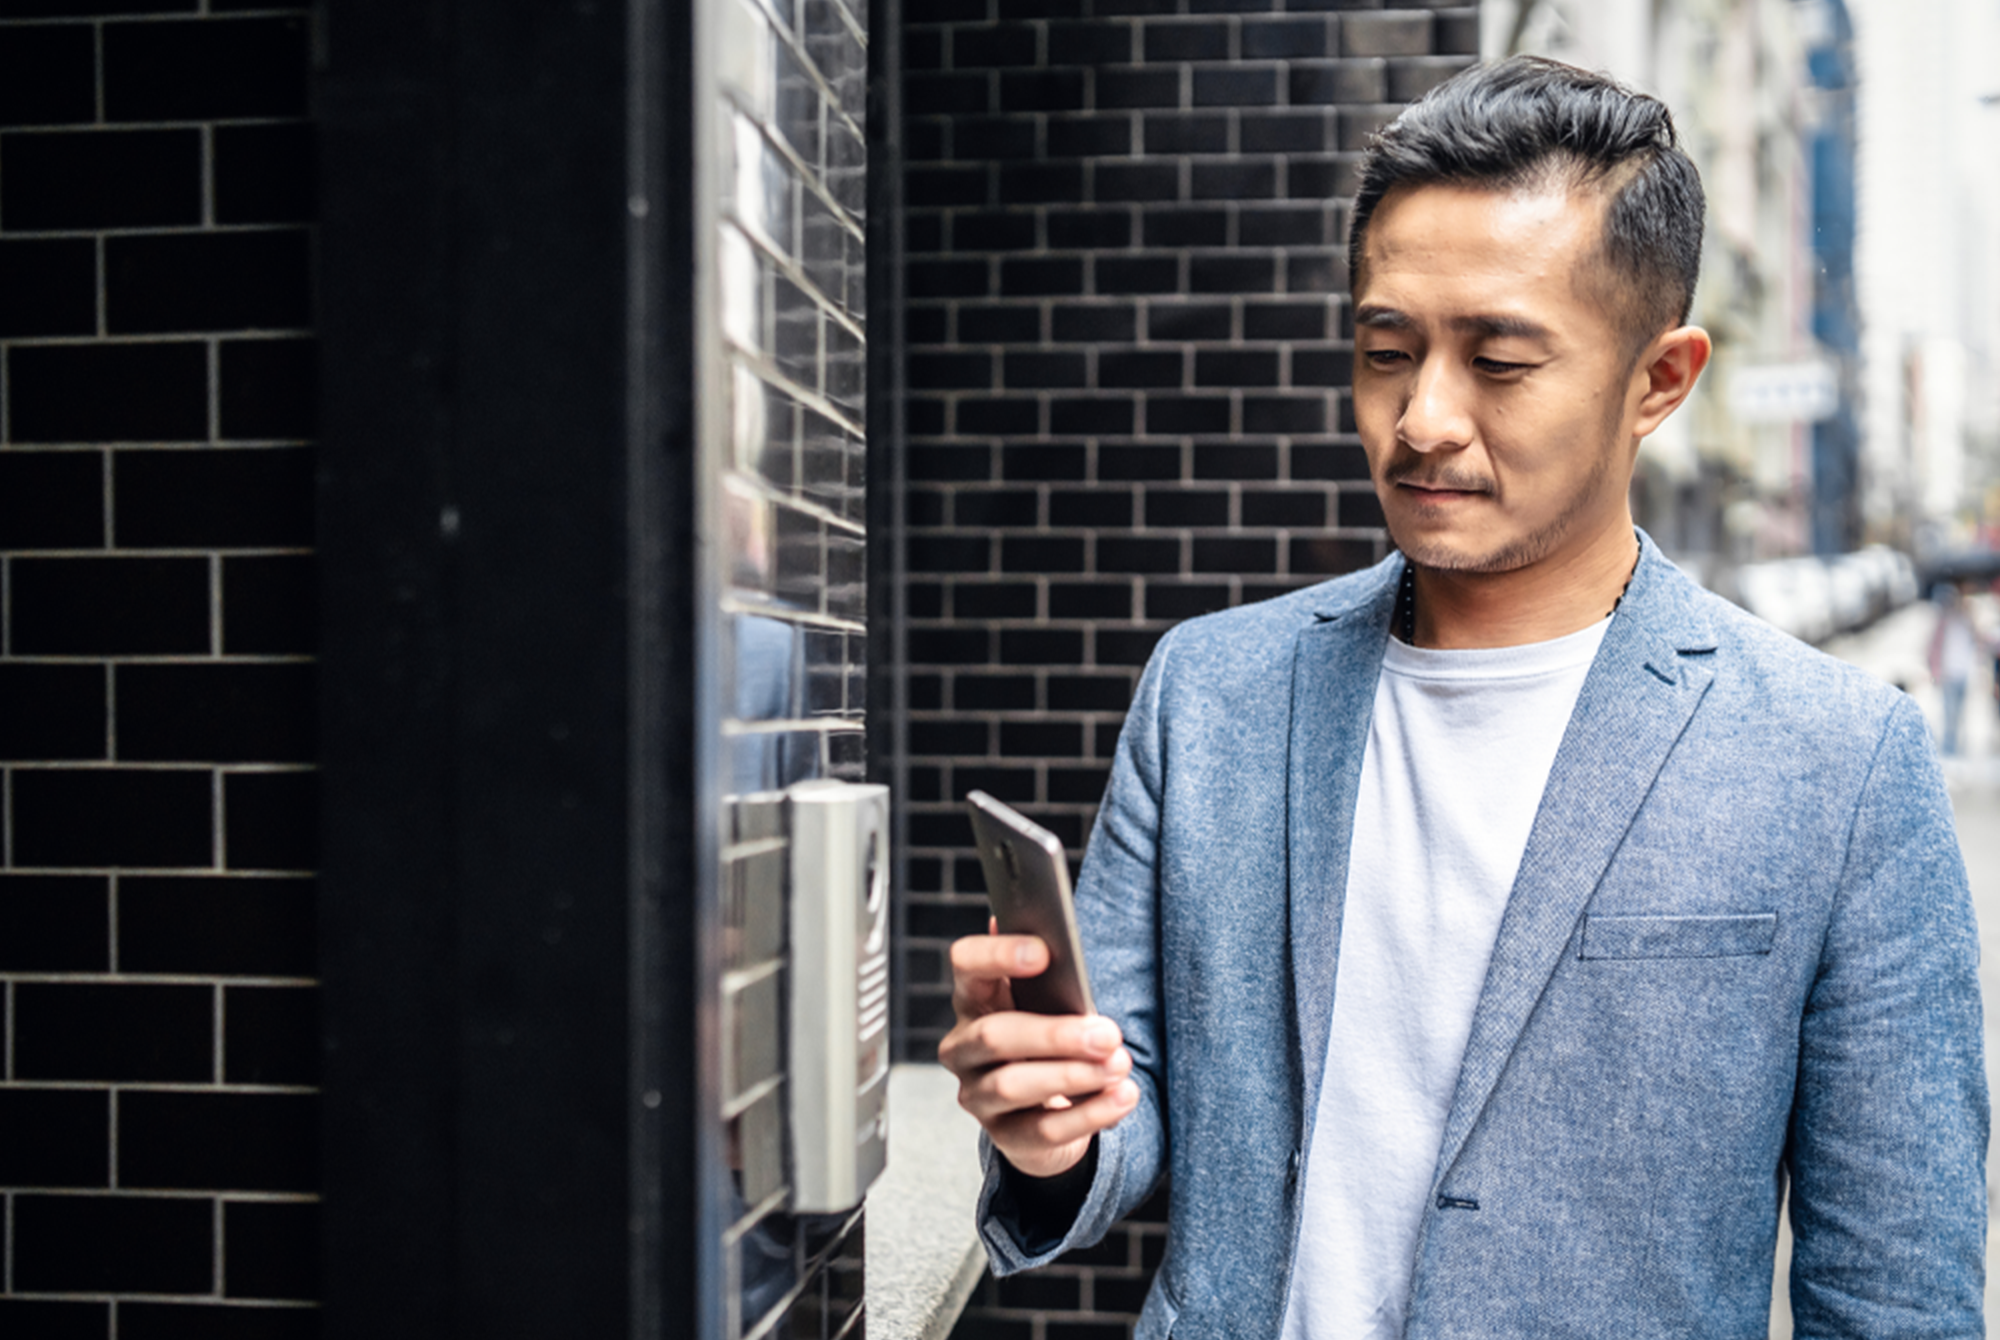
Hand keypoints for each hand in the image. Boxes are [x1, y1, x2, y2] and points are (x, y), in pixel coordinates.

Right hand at [937, 924, 1139, 1179]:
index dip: (997, 955)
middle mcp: (964, 1047)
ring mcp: (979, 1096)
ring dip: (1073, 1075)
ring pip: (1013, 1086)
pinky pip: (1044, 1129)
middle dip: (1055, 1035)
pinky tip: (1121, 1097)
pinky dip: (1089, 1113)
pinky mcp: (1006, 1137)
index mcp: (975, 999)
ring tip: (1118, 1065)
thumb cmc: (1050, 1039)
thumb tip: (1046, 925)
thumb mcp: (1049, 1003)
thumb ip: (1049, 972)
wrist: (1049, 1110)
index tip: (1044, 953)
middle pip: (993, 1035)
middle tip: (1107, 1033)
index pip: (966, 965)